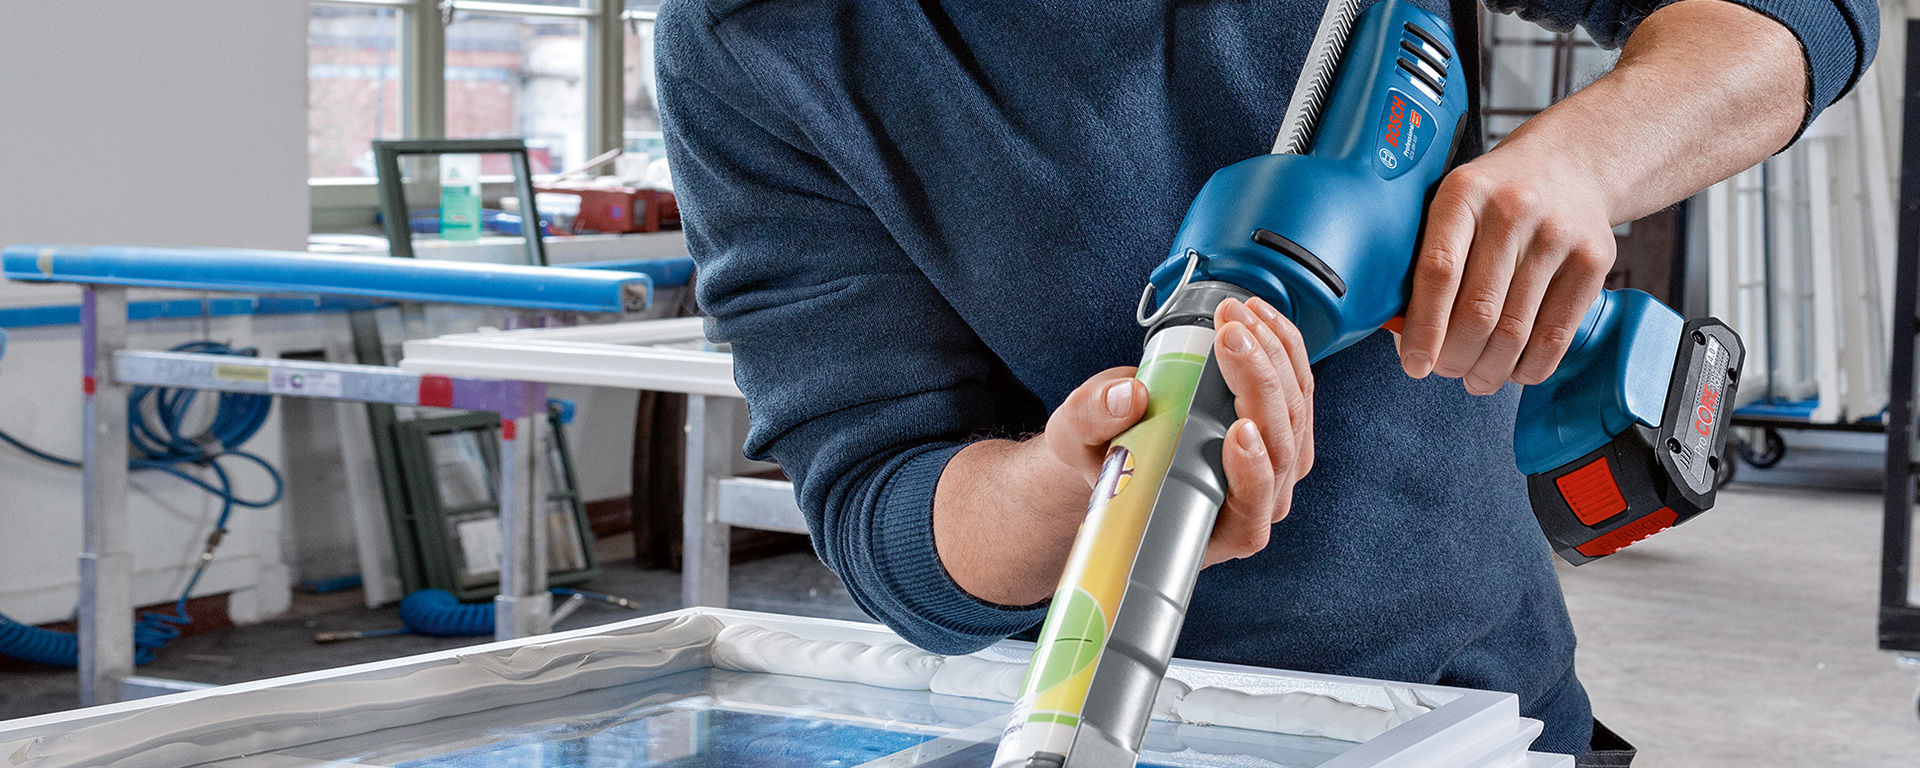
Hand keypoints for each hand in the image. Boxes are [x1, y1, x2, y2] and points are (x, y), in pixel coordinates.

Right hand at [1040, 299, 1311, 567]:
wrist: (1114, 447)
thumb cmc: (1101, 461)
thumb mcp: (1077, 443)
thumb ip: (1092, 421)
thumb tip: (1128, 396)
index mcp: (1213, 530)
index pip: (1250, 514)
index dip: (1253, 474)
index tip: (1238, 432)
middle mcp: (1255, 504)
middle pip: (1280, 447)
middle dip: (1260, 382)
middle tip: (1228, 335)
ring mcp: (1274, 464)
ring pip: (1296, 413)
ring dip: (1275, 356)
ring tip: (1240, 315)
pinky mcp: (1279, 427)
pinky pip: (1298, 388)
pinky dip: (1284, 348)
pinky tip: (1261, 317)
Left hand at [1396, 147, 1615, 394]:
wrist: (1570, 164)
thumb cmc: (1495, 197)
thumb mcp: (1450, 204)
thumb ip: (1423, 258)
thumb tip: (1403, 332)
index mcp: (1463, 194)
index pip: (1439, 272)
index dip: (1424, 328)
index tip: (1414, 363)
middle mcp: (1512, 210)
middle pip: (1478, 311)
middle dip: (1454, 357)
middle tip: (1445, 370)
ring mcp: (1557, 236)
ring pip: (1515, 331)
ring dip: (1489, 370)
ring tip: (1476, 378)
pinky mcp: (1593, 261)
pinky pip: (1556, 335)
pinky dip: (1530, 366)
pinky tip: (1513, 369)